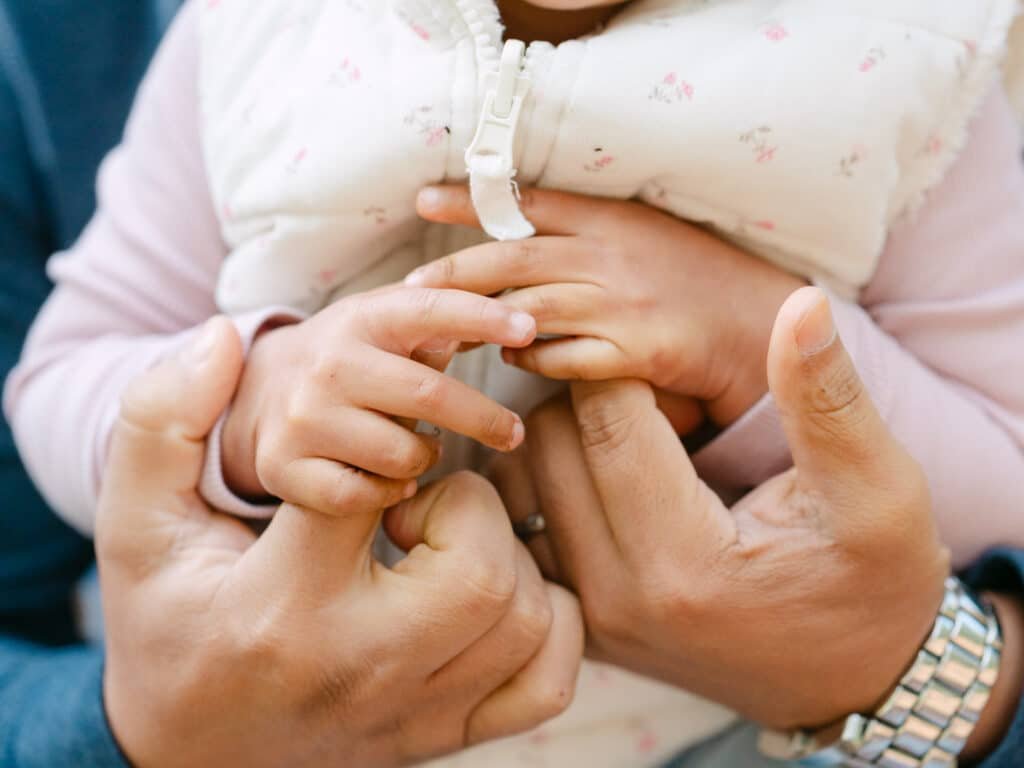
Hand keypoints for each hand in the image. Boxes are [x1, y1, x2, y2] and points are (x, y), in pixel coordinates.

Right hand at [98, 318, 582, 767]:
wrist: (188, 753)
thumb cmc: (168, 625)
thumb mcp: (139, 525)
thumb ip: (159, 422)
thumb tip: (219, 338)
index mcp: (280, 604)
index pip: (371, 492)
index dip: (387, 445)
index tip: (374, 457)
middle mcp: (359, 668)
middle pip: (480, 568)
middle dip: (468, 504)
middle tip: (419, 500)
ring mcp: (413, 713)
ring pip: (524, 616)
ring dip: (504, 554)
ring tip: (445, 547)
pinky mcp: (445, 737)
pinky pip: (546, 679)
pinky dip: (545, 623)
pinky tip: (494, 595)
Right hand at [221, 284, 537, 508]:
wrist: (259, 389)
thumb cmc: (350, 356)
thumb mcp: (386, 323)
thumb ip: (441, 322)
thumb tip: (516, 320)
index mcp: (361, 318)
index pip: (429, 310)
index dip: (482, 316)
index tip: (528, 328)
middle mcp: (328, 364)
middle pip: (428, 396)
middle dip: (483, 419)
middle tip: (512, 434)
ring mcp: (302, 417)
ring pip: (402, 455)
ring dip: (427, 457)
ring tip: (424, 449)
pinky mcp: (283, 466)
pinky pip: (363, 496)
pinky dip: (390, 492)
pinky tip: (392, 479)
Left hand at [411, 185, 804, 427]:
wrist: (758, 322)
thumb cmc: (694, 276)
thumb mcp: (641, 235)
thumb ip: (583, 234)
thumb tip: (516, 246)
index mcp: (611, 220)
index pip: (528, 205)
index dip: (472, 203)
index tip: (423, 201)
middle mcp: (611, 258)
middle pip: (514, 261)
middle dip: (456, 272)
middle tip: (411, 286)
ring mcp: (623, 305)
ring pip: (531, 312)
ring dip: (485, 324)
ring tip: (452, 332)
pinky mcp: (637, 352)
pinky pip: (566, 359)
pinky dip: (534, 360)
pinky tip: (516, 360)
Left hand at [496, 287, 953, 730]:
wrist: (852, 683)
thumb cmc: (875, 587)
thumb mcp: (879, 492)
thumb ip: (830, 400)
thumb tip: (801, 304)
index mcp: (682, 560)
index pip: (604, 414)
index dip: (629, 361)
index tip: (667, 356)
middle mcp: (614, 596)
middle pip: (549, 442)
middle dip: (591, 394)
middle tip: (654, 392)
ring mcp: (588, 617)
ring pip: (524, 481)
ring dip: (563, 436)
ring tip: (630, 429)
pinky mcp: (579, 623)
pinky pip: (526, 528)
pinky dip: (547, 486)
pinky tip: (603, 473)